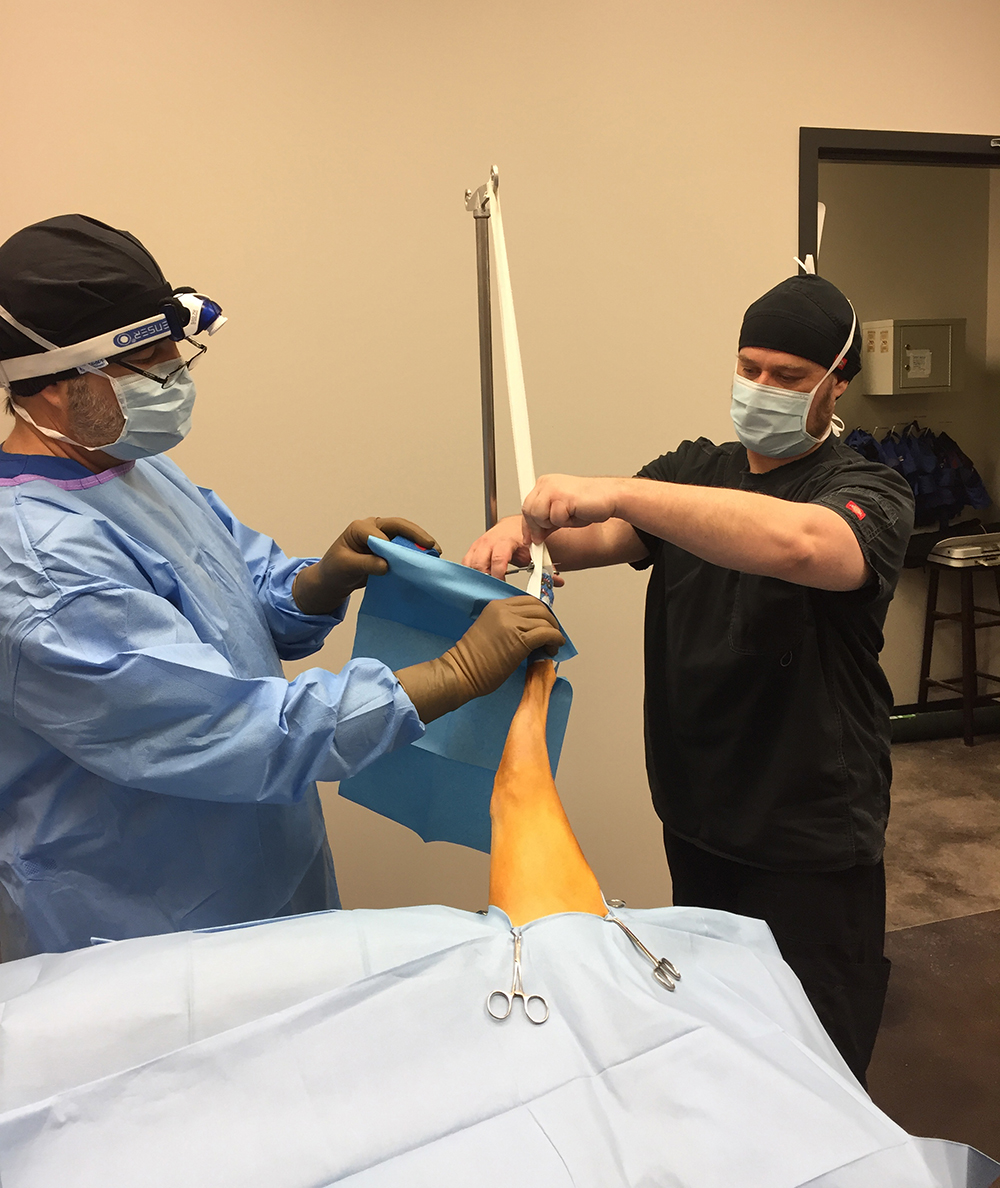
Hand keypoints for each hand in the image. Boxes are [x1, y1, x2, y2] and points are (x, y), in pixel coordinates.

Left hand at [293, 516, 439, 614]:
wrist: (332, 580)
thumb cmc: (335, 570)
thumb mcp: (346, 567)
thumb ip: (365, 564)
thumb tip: (386, 565)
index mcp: (359, 528)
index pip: (379, 532)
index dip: (390, 544)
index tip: (397, 560)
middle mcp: (373, 528)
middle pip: (399, 526)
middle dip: (416, 535)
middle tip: (431, 545)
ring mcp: (383, 537)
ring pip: (405, 535)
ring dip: (420, 542)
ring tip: (436, 552)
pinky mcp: (389, 549)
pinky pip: (405, 547)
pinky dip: (417, 552)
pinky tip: (428, 559)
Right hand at [395, 595, 564, 722]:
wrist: (461, 672)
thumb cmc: (472, 659)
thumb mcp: (489, 629)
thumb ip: (508, 624)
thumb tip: (531, 630)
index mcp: (496, 606)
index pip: (528, 601)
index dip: (541, 612)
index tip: (545, 624)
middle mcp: (505, 610)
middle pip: (540, 608)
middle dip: (550, 621)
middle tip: (552, 635)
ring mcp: (512, 624)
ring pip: (545, 620)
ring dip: (554, 633)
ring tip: (551, 647)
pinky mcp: (520, 640)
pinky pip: (547, 634)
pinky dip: (555, 640)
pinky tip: (553, 650)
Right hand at [462, 515, 565, 585]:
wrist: (513, 526)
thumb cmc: (522, 539)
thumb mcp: (534, 552)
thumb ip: (545, 568)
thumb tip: (556, 581)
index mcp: (506, 540)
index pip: (498, 558)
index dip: (498, 574)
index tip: (502, 586)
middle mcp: (490, 541)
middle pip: (479, 563)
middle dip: (484, 579)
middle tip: (492, 591)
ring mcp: (479, 544)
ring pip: (470, 563)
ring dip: (476, 577)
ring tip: (485, 589)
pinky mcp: (473, 549)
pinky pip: (466, 563)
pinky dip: (470, 574)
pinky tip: (477, 583)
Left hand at [522, 475, 621, 543]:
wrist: (610, 497)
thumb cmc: (589, 503)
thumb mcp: (562, 515)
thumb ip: (547, 523)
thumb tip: (534, 536)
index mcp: (545, 484)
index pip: (527, 507)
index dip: (527, 526)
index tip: (530, 539)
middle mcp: (547, 484)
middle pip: (528, 511)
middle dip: (537, 527)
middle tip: (547, 534)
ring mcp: (553, 488)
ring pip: (538, 515)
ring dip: (553, 522)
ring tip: (569, 516)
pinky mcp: (562, 496)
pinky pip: (555, 518)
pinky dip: (565, 521)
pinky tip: (576, 513)